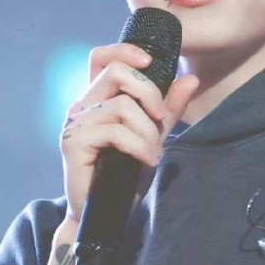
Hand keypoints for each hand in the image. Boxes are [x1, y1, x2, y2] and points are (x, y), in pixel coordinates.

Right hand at [57, 42, 198, 236]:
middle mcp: (82, 106)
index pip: (101, 57)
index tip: (150, 63)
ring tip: (153, 153)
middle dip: (149, 91)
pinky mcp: (73, 142)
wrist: (105, 214)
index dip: (125, 50)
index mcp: (98, 99)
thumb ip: (168, 109)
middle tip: (161, 118)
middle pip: (116, 71)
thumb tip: (191, 78)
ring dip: (148, 131)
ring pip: (123, 106)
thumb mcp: (153, 136)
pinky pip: (117, 131)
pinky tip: (146, 161)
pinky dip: (140, 146)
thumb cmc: (125, 175)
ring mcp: (75, 123)